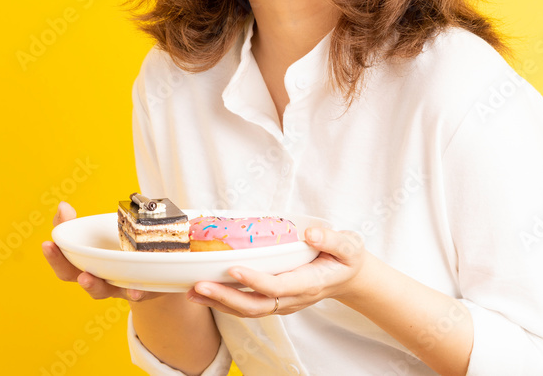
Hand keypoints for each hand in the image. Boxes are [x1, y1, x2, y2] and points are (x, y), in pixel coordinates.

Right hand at [41, 200, 163, 302]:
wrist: (151, 271)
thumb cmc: (115, 252)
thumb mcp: (97, 235)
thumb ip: (75, 223)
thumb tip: (62, 206)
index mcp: (85, 266)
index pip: (64, 265)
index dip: (54, 256)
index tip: (47, 243)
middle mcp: (98, 279)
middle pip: (78, 279)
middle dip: (71, 272)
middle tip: (63, 263)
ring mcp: (117, 286)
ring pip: (103, 290)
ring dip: (94, 285)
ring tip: (86, 278)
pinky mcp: (140, 289)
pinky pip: (137, 294)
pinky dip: (135, 292)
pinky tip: (136, 288)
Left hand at [185, 227, 369, 316]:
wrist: (349, 277)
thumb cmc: (347, 258)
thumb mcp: (349, 245)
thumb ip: (332, 239)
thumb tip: (311, 233)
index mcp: (309, 283)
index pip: (277, 286)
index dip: (254, 280)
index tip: (232, 268)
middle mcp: (293, 298)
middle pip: (255, 305)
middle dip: (225, 297)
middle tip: (198, 286)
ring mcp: (283, 302)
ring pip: (247, 310)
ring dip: (219, 303)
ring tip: (192, 292)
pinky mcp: (274, 301)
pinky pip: (247, 306)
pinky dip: (224, 302)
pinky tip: (205, 292)